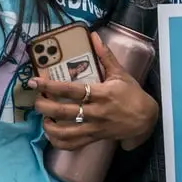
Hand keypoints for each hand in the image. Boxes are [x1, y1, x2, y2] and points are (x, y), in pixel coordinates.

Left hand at [31, 32, 158, 150]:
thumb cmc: (132, 94)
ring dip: (49, 127)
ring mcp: (94, 127)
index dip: (50, 86)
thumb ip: (105, 55)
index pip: (71, 90)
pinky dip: (59, 142)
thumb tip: (94, 36)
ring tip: (43, 118)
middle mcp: (96, 112)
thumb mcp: (120, 73)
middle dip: (44, 106)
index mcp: (101, 94)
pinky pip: (73, 145)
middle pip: (63, 111)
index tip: (35, 82)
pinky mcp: (94, 138)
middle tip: (35, 101)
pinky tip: (52, 133)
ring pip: (65, 133)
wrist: (145, 118)